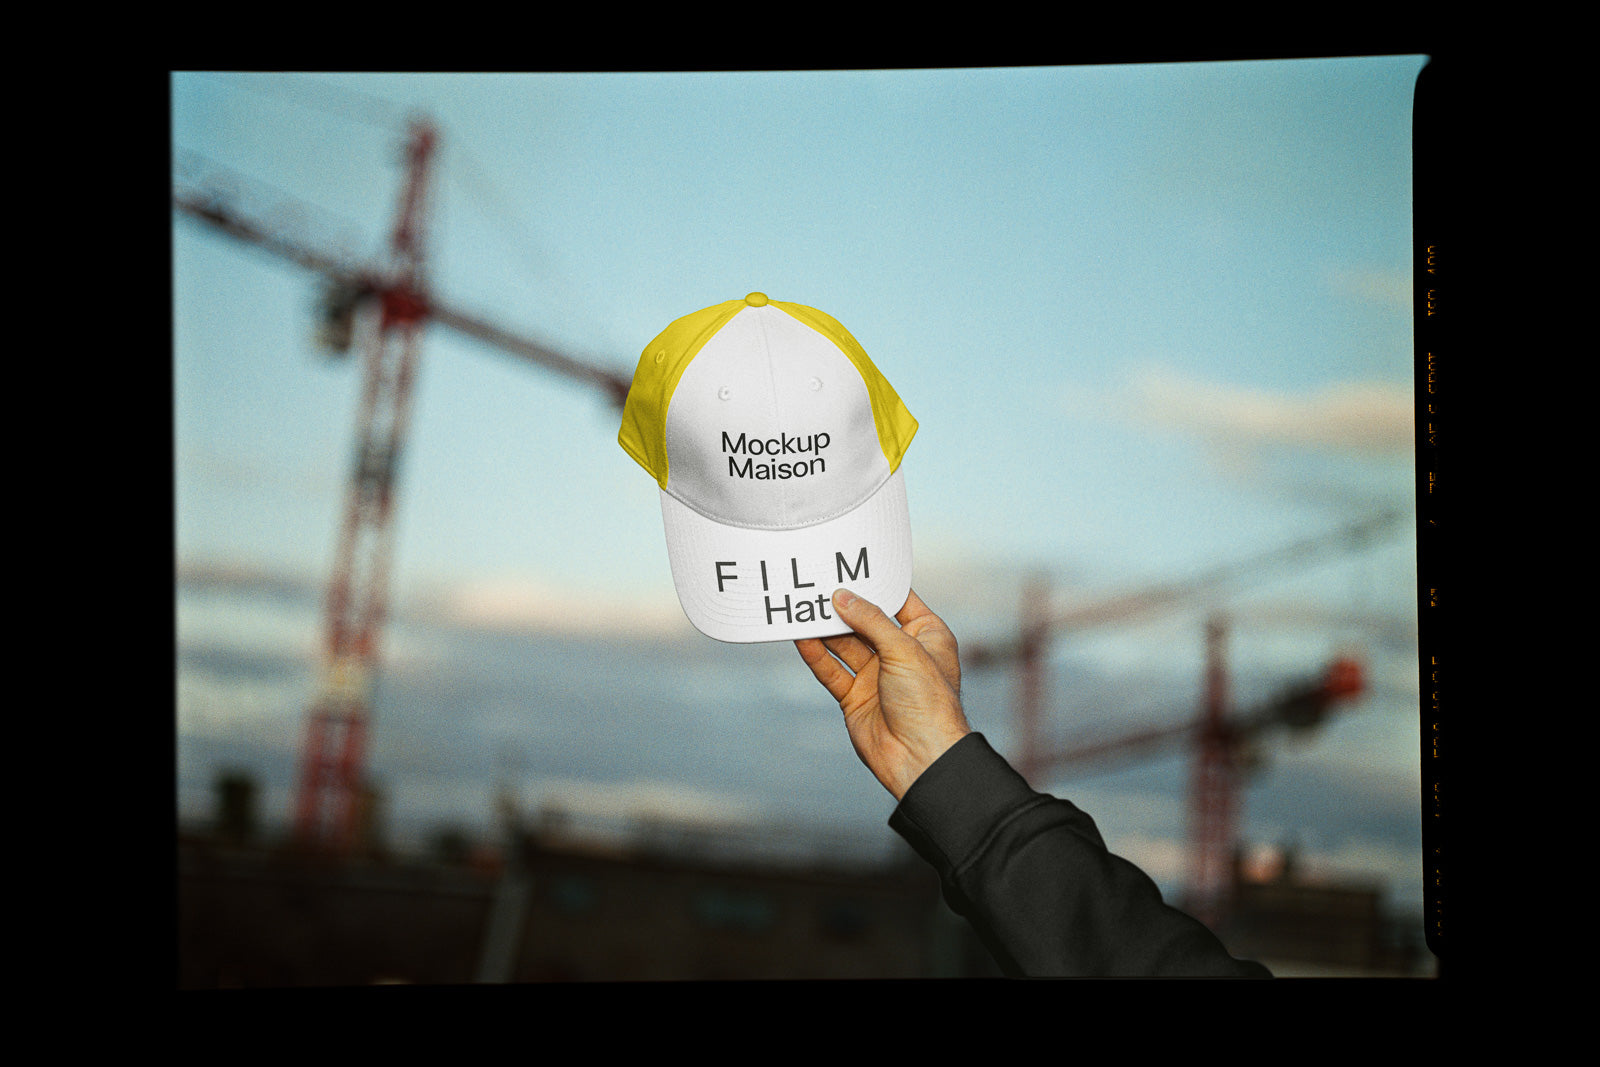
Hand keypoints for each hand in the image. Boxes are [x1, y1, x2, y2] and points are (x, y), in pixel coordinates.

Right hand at [796, 587, 970, 799]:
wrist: (921, 758)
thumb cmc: (929, 703)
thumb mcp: (904, 650)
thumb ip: (870, 621)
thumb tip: (842, 597)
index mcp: (926, 635)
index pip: (897, 600)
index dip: (875, 584)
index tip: (849, 564)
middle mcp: (901, 653)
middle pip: (865, 621)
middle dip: (842, 605)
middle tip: (816, 583)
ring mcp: (877, 675)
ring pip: (845, 645)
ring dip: (825, 629)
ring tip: (801, 606)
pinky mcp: (855, 697)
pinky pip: (832, 670)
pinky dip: (816, 655)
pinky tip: (801, 638)